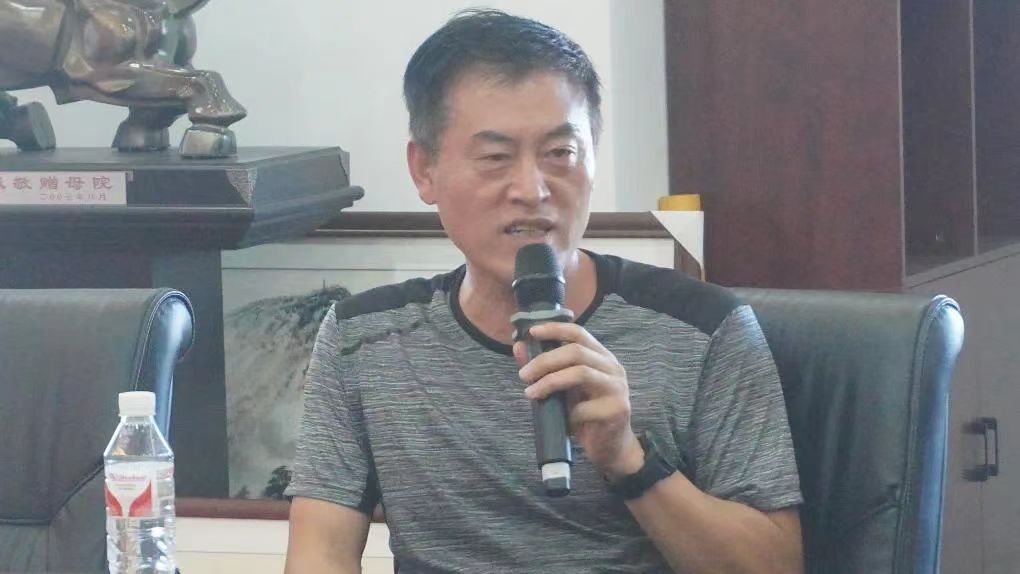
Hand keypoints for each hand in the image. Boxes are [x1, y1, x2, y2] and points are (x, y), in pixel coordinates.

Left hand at [514, 322, 644, 478]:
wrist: (611, 449)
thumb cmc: (586, 416)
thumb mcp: (564, 390)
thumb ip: (544, 369)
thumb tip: (518, 348)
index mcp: (602, 358)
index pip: (579, 333)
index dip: (555, 329)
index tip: (532, 332)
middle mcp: (613, 368)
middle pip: (576, 351)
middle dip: (545, 361)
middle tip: (523, 374)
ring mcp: (617, 388)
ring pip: (580, 373)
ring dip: (550, 382)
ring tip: (531, 393)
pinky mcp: (617, 410)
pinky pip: (583, 407)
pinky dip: (566, 413)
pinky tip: (560, 420)